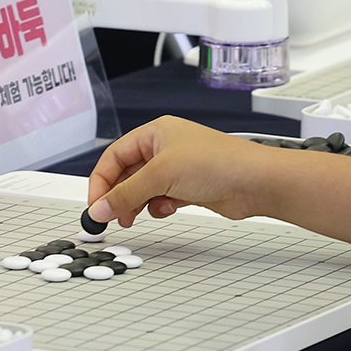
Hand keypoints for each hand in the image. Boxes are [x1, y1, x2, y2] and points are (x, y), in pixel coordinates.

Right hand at [87, 115, 279, 226]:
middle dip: (118, 195)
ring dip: (136, 204)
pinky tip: (165, 209)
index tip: (96, 204)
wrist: (254, 182)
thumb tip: (100, 207)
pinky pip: (161, 198)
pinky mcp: (189, 187)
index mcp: (155, 133)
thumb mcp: (161, 175)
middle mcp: (165, 148)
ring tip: (134, 217)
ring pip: (144, 188)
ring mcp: (178, 168)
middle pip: (127, 173)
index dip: (102, 180)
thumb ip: (126, 193)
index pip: (115, 155)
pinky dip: (158, 207)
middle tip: (110, 216)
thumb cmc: (218, 162)